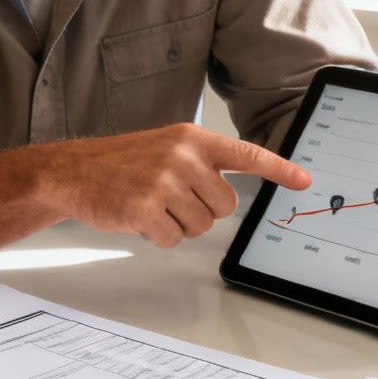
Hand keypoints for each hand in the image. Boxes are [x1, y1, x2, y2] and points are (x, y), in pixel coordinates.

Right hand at [47, 123, 311, 247]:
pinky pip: (173, 238)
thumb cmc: (121, 163)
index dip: (279, 169)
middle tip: (171, 199)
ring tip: (150, 204)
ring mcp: (164, 181)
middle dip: (202, 210)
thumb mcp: (166, 148)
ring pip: (200, 225)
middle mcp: (182, 156)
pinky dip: (157, 235)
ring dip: (177, 224)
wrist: (72, 171)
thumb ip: (201, 163)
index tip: (305, 179)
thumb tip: (232, 193)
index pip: (247, 154)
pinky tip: (138, 216)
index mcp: (192, 139)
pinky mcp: (145, 207)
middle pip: (225, 206)